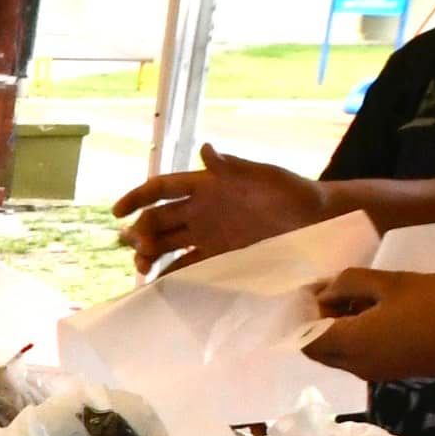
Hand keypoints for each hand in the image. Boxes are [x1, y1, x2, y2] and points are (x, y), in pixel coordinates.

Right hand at [116, 148, 327, 270]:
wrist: (317, 221)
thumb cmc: (292, 192)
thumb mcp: (265, 176)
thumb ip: (234, 167)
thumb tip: (206, 150)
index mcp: (207, 185)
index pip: (162, 188)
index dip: (138, 197)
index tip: (117, 212)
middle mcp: (202, 210)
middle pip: (159, 219)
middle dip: (141, 232)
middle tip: (136, 248)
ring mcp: (209, 235)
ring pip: (168, 244)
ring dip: (150, 255)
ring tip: (143, 269)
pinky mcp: (221, 256)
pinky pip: (189, 266)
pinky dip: (172, 275)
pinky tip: (160, 285)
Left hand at [307, 269, 434, 382]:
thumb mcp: (390, 282)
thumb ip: (349, 284)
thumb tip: (324, 293)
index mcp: (353, 345)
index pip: (305, 339)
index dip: (301, 316)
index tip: (314, 289)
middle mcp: (359, 367)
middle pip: (320, 351)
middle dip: (317, 323)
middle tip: (333, 290)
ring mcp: (379, 372)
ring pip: (341, 354)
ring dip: (339, 329)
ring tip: (356, 294)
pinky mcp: (396, 370)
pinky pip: (362, 356)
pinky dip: (358, 336)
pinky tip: (374, 309)